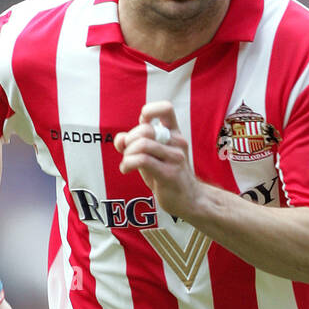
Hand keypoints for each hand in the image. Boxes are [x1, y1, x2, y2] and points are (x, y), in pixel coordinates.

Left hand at [114, 101, 197, 219]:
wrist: (188, 200)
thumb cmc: (167, 175)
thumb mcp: (150, 155)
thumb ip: (134, 143)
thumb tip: (120, 139)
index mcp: (174, 133)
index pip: (166, 108)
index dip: (149, 111)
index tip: (142, 125)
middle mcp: (177, 142)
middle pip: (145, 129)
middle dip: (129, 141)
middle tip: (128, 153)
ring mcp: (175, 158)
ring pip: (142, 145)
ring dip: (127, 154)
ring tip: (127, 163)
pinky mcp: (169, 173)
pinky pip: (142, 160)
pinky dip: (127, 163)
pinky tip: (126, 170)